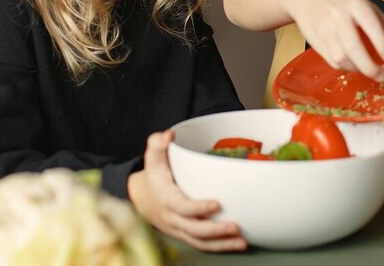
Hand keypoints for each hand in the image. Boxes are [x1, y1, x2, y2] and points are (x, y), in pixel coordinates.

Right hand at [128, 131, 246, 252]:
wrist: (142, 199)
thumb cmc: (154, 176)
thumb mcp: (153, 159)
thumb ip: (158, 144)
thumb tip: (168, 135)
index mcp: (166, 198)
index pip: (181, 207)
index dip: (198, 208)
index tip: (217, 204)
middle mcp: (173, 217)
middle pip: (193, 229)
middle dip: (215, 230)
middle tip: (235, 227)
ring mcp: (180, 229)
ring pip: (200, 241)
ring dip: (221, 243)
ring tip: (241, 242)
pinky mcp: (187, 235)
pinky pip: (202, 245)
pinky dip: (219, 247)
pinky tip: (236, 244)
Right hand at [285, 0, 383, 80]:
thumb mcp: (364, 3)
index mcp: (355, 4)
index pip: (371, 25)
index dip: (382, 44)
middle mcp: (338, 17)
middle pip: (353, 48)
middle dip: (370, 67)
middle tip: (382, 76)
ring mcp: (325, 31)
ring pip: (341, 59)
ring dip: (358, 69)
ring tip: (369, 70)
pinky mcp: (315, 42)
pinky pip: (332, 61)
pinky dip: (346, 67)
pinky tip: (354, 65)